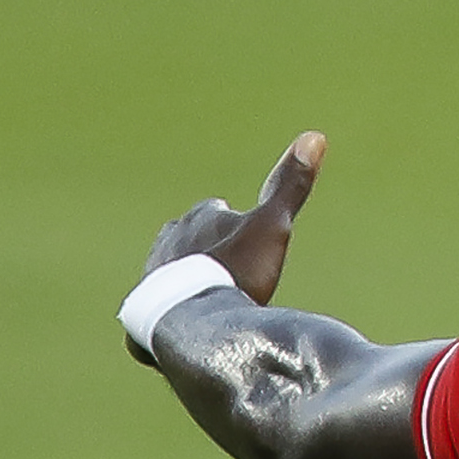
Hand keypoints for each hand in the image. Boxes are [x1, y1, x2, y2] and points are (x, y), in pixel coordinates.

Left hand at [130, 132, 324, 359]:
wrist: (192, 315)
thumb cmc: (236, 269)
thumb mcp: (273, 226)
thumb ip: (291, 187)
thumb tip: (316, 135)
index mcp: (201, 216)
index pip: (219, 211)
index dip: (238, 228)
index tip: (251, 247)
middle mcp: (171, 236)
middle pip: (194, 238)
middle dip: (212, 252)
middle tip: (236, 277)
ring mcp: (153, 269)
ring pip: (176, 270)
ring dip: (193, 282)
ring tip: (215, 304)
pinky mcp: (142, 305)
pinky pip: (160, 305)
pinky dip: (175, 311)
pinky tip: (190, 323)